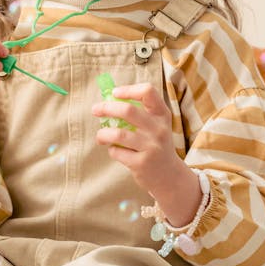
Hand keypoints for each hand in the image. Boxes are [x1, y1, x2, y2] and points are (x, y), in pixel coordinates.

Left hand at [92, 82, 187, 202]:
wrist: (169, 176)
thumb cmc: (155, 144)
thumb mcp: (156, 125)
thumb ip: (139, 112)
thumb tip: (108, 98)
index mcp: (162, 115)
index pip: (148, 92)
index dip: (128, 90)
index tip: (114, 93)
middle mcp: (159, 129)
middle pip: (128, 111)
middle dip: (106, 108)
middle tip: (95, 109)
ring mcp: (151, 147)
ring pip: (118, 134)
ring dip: (103, 134)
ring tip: (100, 136)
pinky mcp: (142, 163)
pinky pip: (117, 152)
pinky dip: (111, 150)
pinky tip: (114, 150)